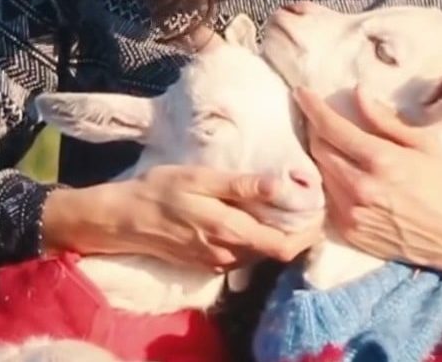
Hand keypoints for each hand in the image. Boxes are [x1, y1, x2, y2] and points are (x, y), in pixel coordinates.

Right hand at [42, 165, 322, 270]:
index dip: (309, 232)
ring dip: (278, 235)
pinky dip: (257, 239)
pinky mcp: (208, 263)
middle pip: (278, 252)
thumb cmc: (159, 190)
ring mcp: (218, 262)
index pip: (284, 245)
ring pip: (262, 254)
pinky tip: (257, 216)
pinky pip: (244, 255)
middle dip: (299, 232)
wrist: (121, 219)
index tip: (320, 209)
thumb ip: (241, 185)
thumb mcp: (200, 178)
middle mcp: (228, 253)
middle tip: (311, 205)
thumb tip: (282, 186)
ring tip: (289, 206)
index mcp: (230, 230)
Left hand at [293, 86, 441, 281]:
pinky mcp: (348, 232)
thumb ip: (386, 120)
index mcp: (381, 161)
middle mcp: (360, 188)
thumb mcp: (424, 143)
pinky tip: (342, 176)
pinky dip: (329, 182)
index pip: (332, 128)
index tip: (302, 93)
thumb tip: (357, 94)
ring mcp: (351, 213)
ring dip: (322, 156)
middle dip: (316, 130)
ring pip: (318, 173)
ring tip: (334, 147)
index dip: (313, 107)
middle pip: (318, 149)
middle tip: (323, 120)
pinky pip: (325, 198)